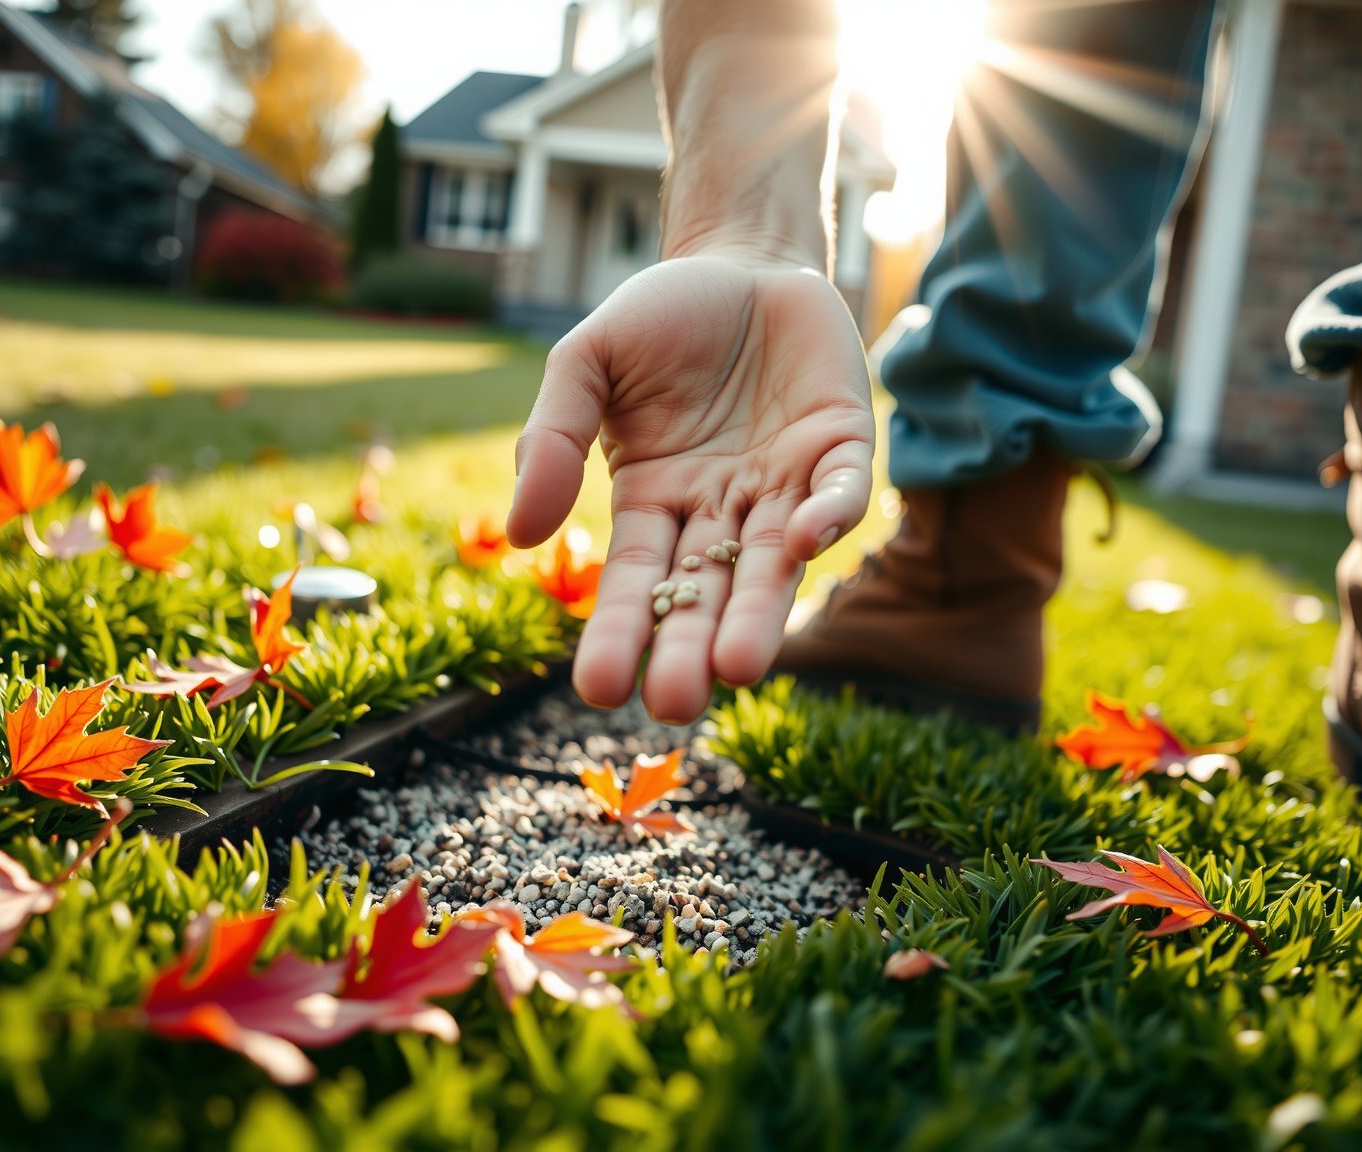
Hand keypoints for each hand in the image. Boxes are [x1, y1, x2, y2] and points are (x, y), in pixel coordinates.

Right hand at [507, 254, 874, 723]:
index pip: (636, 578)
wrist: (741, 257)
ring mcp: (782, 485)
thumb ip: (551, 438)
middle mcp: (719, 509)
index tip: (601, 689)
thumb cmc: (659, 318)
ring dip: (757, 614)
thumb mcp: (585, 363)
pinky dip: (826, 517)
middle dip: (689, 645)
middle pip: (704, 590)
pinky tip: (804, 540)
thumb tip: (521, 535)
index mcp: (653, 499)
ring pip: (771, 565)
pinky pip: (838, 494)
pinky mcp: (840, 450)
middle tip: (674, 701)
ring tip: (737, 668)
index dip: (619, 630)